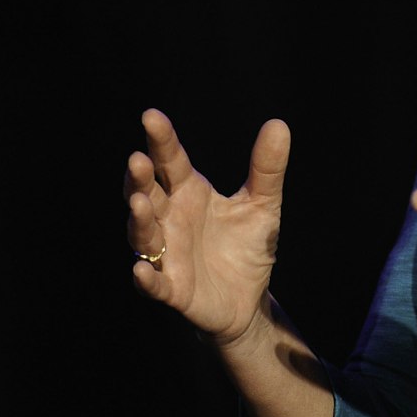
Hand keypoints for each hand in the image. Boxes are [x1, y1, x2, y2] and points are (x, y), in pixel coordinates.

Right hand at [124, 108, 290, 345]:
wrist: (250, 300)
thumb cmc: (247, 246)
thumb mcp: (263, 205)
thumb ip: (267, 169)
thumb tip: (279, 124)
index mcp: (189, 192)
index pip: (170, 161)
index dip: (161, 140)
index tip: (151, 117)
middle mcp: (171, 219)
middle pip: (148, 193)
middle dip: (140, 177)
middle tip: (138, 159)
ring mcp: (167, 254)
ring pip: (144, 234)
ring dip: (139, 219)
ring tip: (138, 202)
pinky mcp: (172, 289)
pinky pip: (154, 284)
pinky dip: (146, 278)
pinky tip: (141, 269)